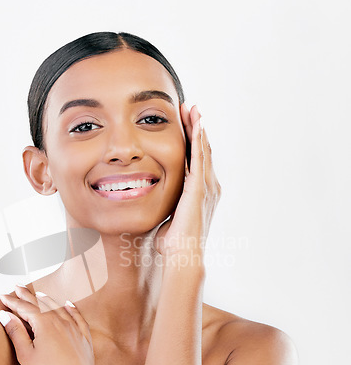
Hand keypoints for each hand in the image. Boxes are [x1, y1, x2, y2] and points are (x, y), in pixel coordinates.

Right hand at [0, 287, 100, 364]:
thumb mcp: (26, 355)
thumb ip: (16, 333)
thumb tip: (5, 315)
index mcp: (44, 324)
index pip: (24, 308)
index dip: (12, 302)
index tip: (2, 296)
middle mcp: (60, 322)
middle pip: (41, 304)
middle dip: (27, 296)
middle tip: (17, 287)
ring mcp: (74, 329)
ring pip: (58, 308)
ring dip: (47, 300)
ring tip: (38, 294)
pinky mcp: (84, 339)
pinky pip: (77, 317)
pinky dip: (71, 308)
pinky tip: (68, 304)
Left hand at [154, 104, 220, 260]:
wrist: (183, 255)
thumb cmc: (174, 243)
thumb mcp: (169, 218)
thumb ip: (166, 208)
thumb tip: (155, 207)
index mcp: (200, 192)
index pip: (197, 161)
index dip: (192, 142)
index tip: (186, 125)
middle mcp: (208, 186)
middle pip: (202, 151)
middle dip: (196, 129)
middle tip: (190, 109)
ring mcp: (206, 187)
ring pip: (203, 150)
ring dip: (198, 128)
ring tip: (193, 110)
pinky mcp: (200, 188)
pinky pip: (201, 158)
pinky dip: (199, 140)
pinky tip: (197, 125)